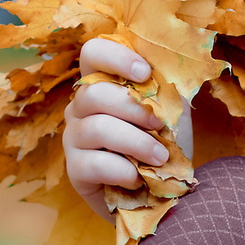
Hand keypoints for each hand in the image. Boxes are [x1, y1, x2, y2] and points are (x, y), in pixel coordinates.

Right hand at [63, 39, 187, 218]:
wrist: (164, 191)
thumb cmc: (164, 143)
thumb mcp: (171, 107)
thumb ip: (164, 82)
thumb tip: (164, 56)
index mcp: (101, 84)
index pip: (92, 53)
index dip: (116, 57)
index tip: (145, 74)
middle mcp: (79, 108)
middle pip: (94, 94)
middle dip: (134, 109)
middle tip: (160, 126)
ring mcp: (73, 139)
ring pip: (97, 129)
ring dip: (136, 142)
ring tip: (160, 157)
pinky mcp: (75, 171)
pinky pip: (95, 164)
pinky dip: (124, 170)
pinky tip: (138, 177)